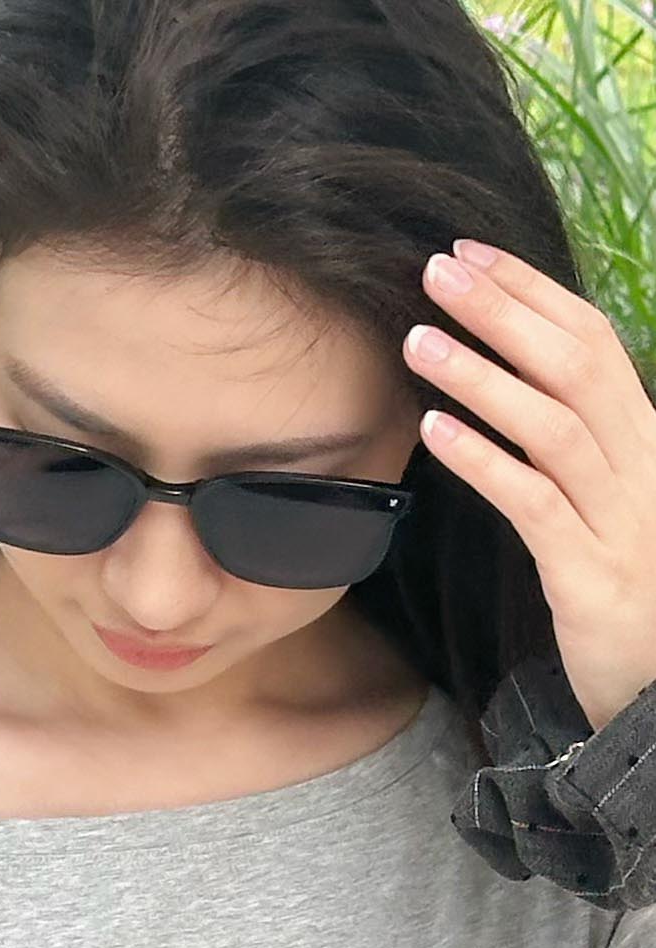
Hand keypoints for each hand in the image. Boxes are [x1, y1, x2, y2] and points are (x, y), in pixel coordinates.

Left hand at [404, 237, 655, 731]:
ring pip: (555, 424)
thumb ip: (572, 450)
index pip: (592, 340)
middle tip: (435, 271)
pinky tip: (435, 433)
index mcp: (643, 440)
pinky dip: (485, 461)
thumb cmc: (625, 592)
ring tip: (417, 343)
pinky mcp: (590, 573)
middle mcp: (641, 465)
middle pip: (575, 364)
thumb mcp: (604, 507)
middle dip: (505, 311)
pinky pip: (536, 503)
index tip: (472, 253)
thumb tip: (514, 388)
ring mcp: (619, 518)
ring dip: (484, 376)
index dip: (533, 292)